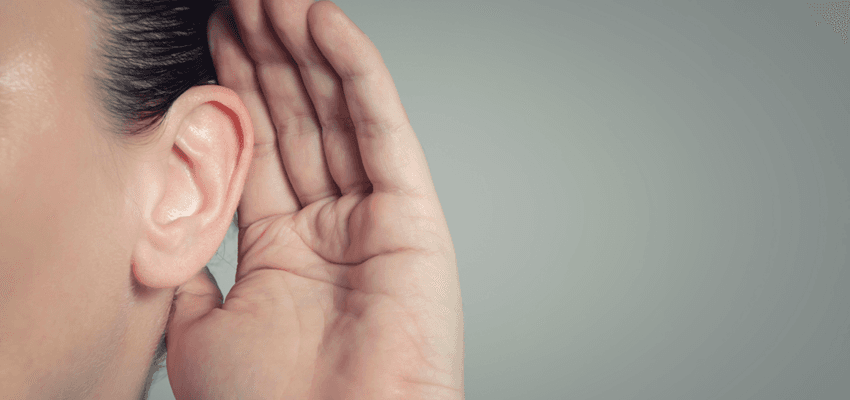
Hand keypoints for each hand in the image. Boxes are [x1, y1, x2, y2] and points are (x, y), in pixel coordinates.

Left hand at [165, 1, 462, 398]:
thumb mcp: (197, 328)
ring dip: (307, 50)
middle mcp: (329, 229)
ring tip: (278, 0)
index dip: (236, 92)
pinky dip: (356, 73)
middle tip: (246, 3)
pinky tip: (326, 24)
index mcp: (283, 253)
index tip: (216, 38)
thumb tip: (166, 217)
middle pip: (297, 122)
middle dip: (268, 57)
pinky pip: (381, 129)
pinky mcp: (411, 215)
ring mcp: (373, 218)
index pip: (259, 151)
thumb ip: (189, 264)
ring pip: (337, 114)